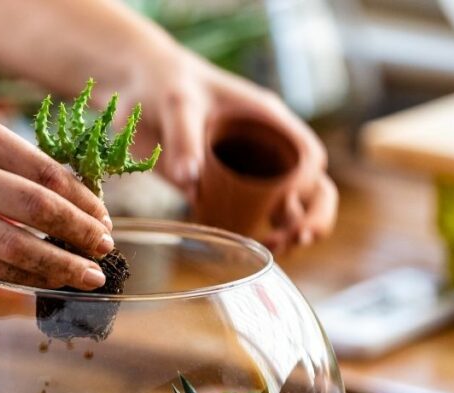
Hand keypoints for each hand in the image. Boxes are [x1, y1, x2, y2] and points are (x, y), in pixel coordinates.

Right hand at [0, 111, 113, 289]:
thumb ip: (9, 161)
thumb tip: (69, 196)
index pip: (46, 172)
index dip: (83, 200)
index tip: (103, 218)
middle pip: (37, 209)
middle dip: (80, 233)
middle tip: (106, 249)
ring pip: (14, 247)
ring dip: (58, 265)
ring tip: (87, 276)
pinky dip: (20, 277)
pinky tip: (43, 282)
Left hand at [110, 50, 336, 252]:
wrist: (139, 85)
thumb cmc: (167, 83)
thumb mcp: (178, 104)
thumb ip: (184, 139)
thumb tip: (190, 182)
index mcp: (267, 120)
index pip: (308, 154)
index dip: (305, 181)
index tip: (282, 202)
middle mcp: (266, 146)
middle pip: (313, 185)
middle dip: (314, 214)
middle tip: (296, 239)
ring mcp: (248, 169)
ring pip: (289, 205)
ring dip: (291, 229)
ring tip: (274, 247)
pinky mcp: (225, 187)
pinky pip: (251, 213)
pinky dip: (258, 232)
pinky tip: (249, 245)